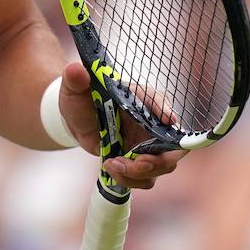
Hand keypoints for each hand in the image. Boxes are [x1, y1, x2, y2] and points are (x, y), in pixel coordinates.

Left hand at [56, 60, 185, 189]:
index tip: (167, 120)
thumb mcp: (75, 88)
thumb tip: (74, 70)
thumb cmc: (82, 97)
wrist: (77, 117)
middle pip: (175, 145)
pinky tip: (111, 168)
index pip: (161, 101)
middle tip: (136, 162)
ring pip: (163, 166)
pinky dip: (130, 179)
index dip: (166, 112)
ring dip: (139, 173)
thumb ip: (74, 80)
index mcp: (143, 97)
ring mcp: (150, 144)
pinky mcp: (140, 161)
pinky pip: (146, 178)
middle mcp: (153, 122)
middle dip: (159, 160)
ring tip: (112, 164)